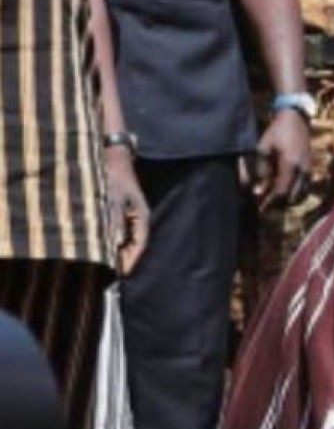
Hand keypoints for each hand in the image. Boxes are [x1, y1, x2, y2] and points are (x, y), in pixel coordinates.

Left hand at [104, 148, 149, 275]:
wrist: (110, 152)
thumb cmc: (113, 175)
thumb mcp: (112, 198)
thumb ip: (113, 222)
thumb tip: (113, 245)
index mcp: (141, 218)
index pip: (139, 246)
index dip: (129, 262)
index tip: (118, 275)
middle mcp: (137, 219)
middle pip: (131, 245)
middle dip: (121, 259)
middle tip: (106, 272)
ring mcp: (128, 215)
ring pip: (122, 239)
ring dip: (113, 249)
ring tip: (100, 261)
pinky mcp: (117, 210)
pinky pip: (114, 230)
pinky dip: (107, 239)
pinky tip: (96, 243)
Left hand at [254, 110, 311, 210]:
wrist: (296, 119)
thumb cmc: (277, 131)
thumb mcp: (263, 148)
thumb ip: (260, 170)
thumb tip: (255, 189)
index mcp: (290, 165)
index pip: (281, 192)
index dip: (271, 202)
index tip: (260, 207)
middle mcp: (303, 171)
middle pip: (293, 198)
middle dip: (280, 204)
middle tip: (266, 205)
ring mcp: (309, 170)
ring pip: (301, 195)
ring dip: (288, 200)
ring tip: (275, 199)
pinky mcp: (310, 169)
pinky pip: (305, 189)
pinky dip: (295, 193)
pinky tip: (285, 191)